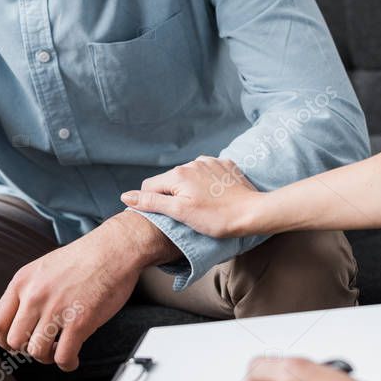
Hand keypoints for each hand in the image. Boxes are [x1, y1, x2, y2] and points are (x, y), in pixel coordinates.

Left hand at [0, 211, 179, 370]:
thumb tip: (24, 315)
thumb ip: (30, 289)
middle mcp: (35, 296)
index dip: (6, 340)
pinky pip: (63, 356)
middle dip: (28, 349)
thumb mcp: (45, 266)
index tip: (17, 344)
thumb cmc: (86, 257)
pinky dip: (67, 363)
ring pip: (37, 352)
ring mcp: (57, 310)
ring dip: (48, 358)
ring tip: (59, 351)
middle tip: (42, 346)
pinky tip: (73, 359)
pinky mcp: (79, 322)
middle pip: (15, 341)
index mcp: (23, 281)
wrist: (114, 249)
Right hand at [121, 157, 265, 237]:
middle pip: (169, 181)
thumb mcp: (180, 213)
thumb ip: (152, 202)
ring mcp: (210, 162)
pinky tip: (216, 197)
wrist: (253, 213)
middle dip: (172, 196)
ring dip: (189, 189)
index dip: (152, 203)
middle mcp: (192, 162)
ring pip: (188, 176)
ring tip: (203, 207)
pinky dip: (206, 184)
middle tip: (187, 215)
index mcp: (178, 173)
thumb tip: (126, 196)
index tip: (166, 217)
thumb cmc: (217, 218)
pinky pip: (207, 173)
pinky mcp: (225, 166)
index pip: (150, 186)